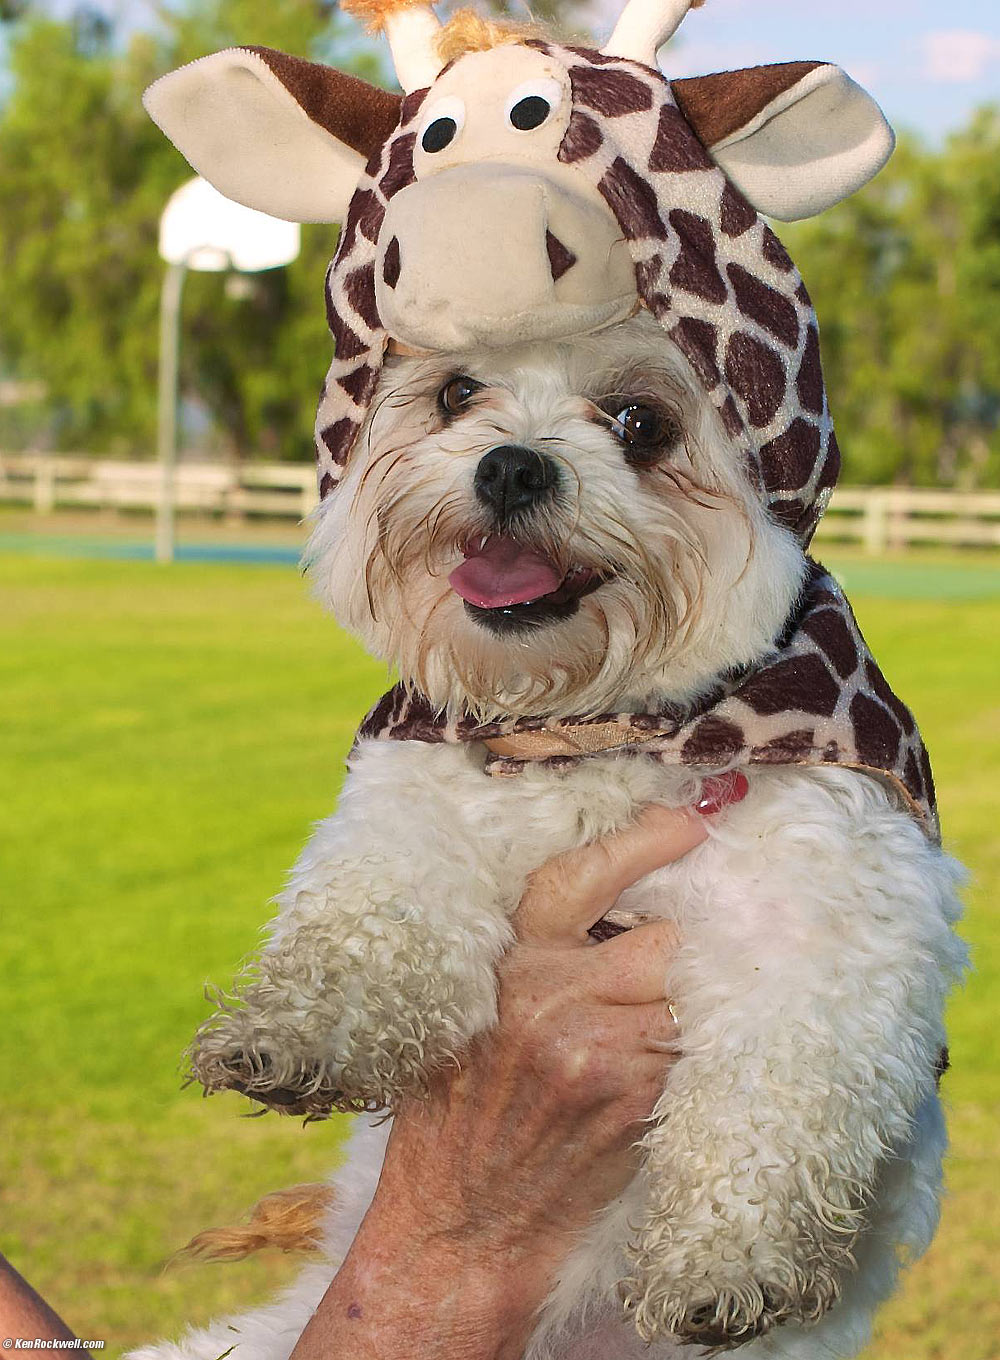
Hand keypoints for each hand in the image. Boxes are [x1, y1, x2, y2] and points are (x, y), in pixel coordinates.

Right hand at [290, 803, 707, 1359]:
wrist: (458, 1230)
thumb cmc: (453, 1125)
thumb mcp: (460, 1020)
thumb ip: (524, 965)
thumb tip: (608, 921)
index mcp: (503, 967)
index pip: (577, 878)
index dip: (639, 843)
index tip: (688, 822)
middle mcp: (548, 998)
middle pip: (661, 940)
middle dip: (681, 951)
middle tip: (691, 965)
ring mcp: (595, 1050)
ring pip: (685, 996)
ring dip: (692, 1008)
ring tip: (683, 1026)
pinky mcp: (632, 1100)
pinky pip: (691, 1053)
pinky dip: (696, 1055)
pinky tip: (681, 1068)